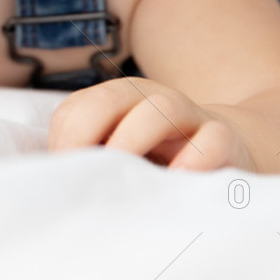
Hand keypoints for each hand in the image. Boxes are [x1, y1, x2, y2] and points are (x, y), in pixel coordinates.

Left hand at [48, 77, 254, 170]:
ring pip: (162, 108)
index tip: (61, 178)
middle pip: (112, 97)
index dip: (63, 140)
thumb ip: (88, 157)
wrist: (229, 149)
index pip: (76, 108)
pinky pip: (213, 139)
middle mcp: (151, 100)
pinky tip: (177, 181)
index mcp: (117, 101)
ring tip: (121, 177)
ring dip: (133, 139)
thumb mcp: (119, 152)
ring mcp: (190, 117)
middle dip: (88, 132)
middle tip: (83, 175)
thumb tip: (49, 182)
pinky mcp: (226, 140)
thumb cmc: (158, 158)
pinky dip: (195, 158)